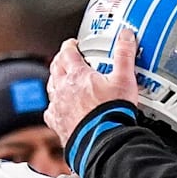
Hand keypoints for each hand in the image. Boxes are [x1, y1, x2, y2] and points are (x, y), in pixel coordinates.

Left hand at [44, 29, 140, 146]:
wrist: (103, 140)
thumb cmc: (112, 112)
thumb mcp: (124, 79)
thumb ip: (124, 56)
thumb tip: (126, 37)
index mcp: (77, 76)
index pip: (68, 53)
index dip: (70, 46)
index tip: (72, 44)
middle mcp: (63, 89)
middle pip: (55, 69)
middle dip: (60, 61)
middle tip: (65, 59)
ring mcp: (59, 107)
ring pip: (51, 89)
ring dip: (55, 82)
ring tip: (61, 81)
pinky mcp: (58, 124)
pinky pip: (51, 112)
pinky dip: (54, 108)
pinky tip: (59, 110)